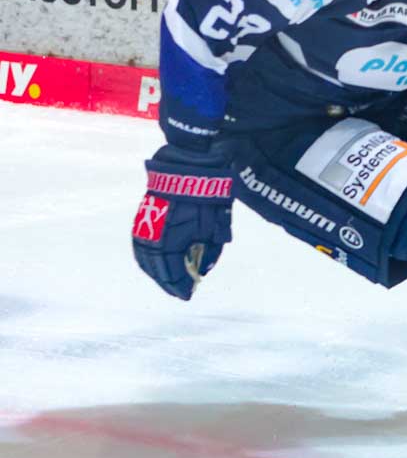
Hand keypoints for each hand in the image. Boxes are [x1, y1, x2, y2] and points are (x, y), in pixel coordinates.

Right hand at [132, 145, 233, 300]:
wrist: (191, 163)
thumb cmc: (208, 196)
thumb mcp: (214, 227)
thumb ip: (208, 251)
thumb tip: (202, 268)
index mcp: (169, 242)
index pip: (171, 273)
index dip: (179, 286)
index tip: (188, 294)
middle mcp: (151, 238)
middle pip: (155, 268)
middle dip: (167, 281)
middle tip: (180, 290)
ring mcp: (144, 227)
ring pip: (145, 257)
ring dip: (156, 270)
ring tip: (169, 279)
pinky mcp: (143, 217)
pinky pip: (141, 245)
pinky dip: (149, 257)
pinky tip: (158, 260)